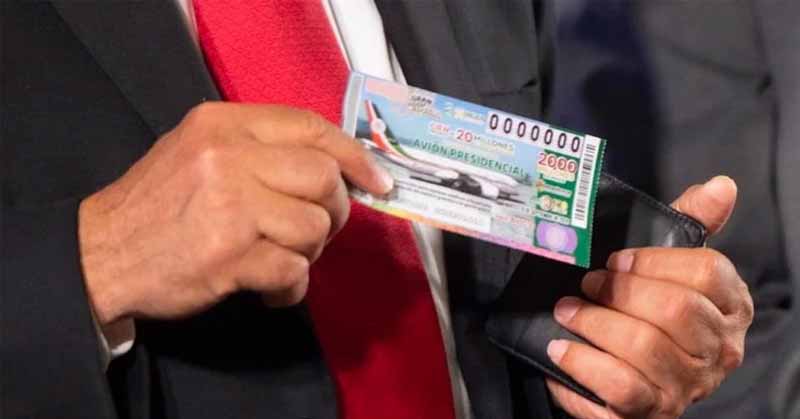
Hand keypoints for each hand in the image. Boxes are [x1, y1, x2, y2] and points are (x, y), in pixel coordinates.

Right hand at [79, 102, 392, 325]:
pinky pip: (294, 271)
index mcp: (224, 124)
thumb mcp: (199, 151)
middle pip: (324, 178)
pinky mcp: (230, 256)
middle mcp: (229, 157)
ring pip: (314, 227)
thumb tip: (335, 168)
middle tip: (314, 230)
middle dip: (333, 211)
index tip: (376, 180)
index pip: (311, 127)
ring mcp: (230, 206)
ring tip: (278, 258)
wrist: (100, 254)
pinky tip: (268, 286)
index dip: (354, 155)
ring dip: (306, 252)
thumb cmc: (157, 205)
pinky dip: (290, 287)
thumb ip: (260, 149)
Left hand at [546, 176, 753, 417]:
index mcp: (730, 305)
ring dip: (594, 324)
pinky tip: (560, 349)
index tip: (615, 259)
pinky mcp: (653, 410)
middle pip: (674, 309)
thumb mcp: (671, 266)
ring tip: (566, 311)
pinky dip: (584, 364)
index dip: (654, 261)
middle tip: (585, 284)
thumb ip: (690, 226)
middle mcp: (718, 348)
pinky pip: (621, 387)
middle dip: (619, 291)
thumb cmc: (653, 313)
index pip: (706, 272)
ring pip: (644, 347)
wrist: (637, 382)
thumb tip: (720, 185)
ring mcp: (688, 384)